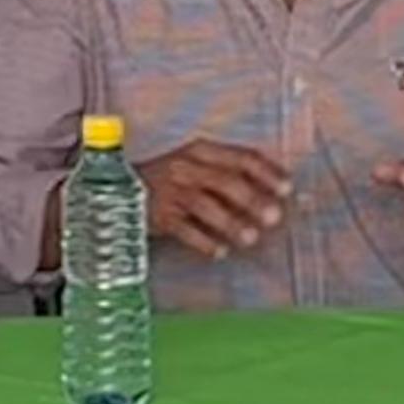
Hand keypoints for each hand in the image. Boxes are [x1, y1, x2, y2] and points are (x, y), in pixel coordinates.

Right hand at [129, 139, 288, 260]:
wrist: (116, 191)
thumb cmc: (165, 180)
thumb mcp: (193, 165)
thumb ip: (225, 173)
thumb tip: (268, 193)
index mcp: (199, 151)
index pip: (240, 157)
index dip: (267, 172)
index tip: (287, 188)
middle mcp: (186, 168)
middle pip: (226, 181)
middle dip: (253, 200)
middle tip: (274, 217)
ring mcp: (170, 192)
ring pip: (207, 206)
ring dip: (232, 223)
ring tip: (250, 238)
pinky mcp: (158, 216)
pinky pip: (186, 230)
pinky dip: (205, 242)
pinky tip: (220, 252)